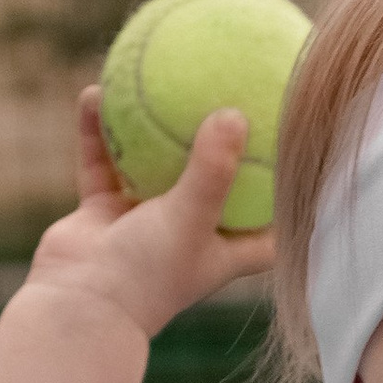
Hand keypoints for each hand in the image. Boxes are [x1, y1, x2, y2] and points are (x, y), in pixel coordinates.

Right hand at [22, 86, 278, 342]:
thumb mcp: (191, 218)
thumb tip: (236, 112)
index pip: (269, 225)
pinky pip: (103, 161)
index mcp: (222, 250)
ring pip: (152, 162)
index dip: (288, 196)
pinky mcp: (103, 214)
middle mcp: (187, 234)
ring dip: (154, 125)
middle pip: (215, 182)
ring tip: (159, 76)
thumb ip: (214, 167)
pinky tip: (95, 92)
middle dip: (223, 144)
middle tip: (235, 91)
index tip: (302, 153)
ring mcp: (143, 222)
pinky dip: (98, 131)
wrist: (79, 306)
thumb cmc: (146, 273)